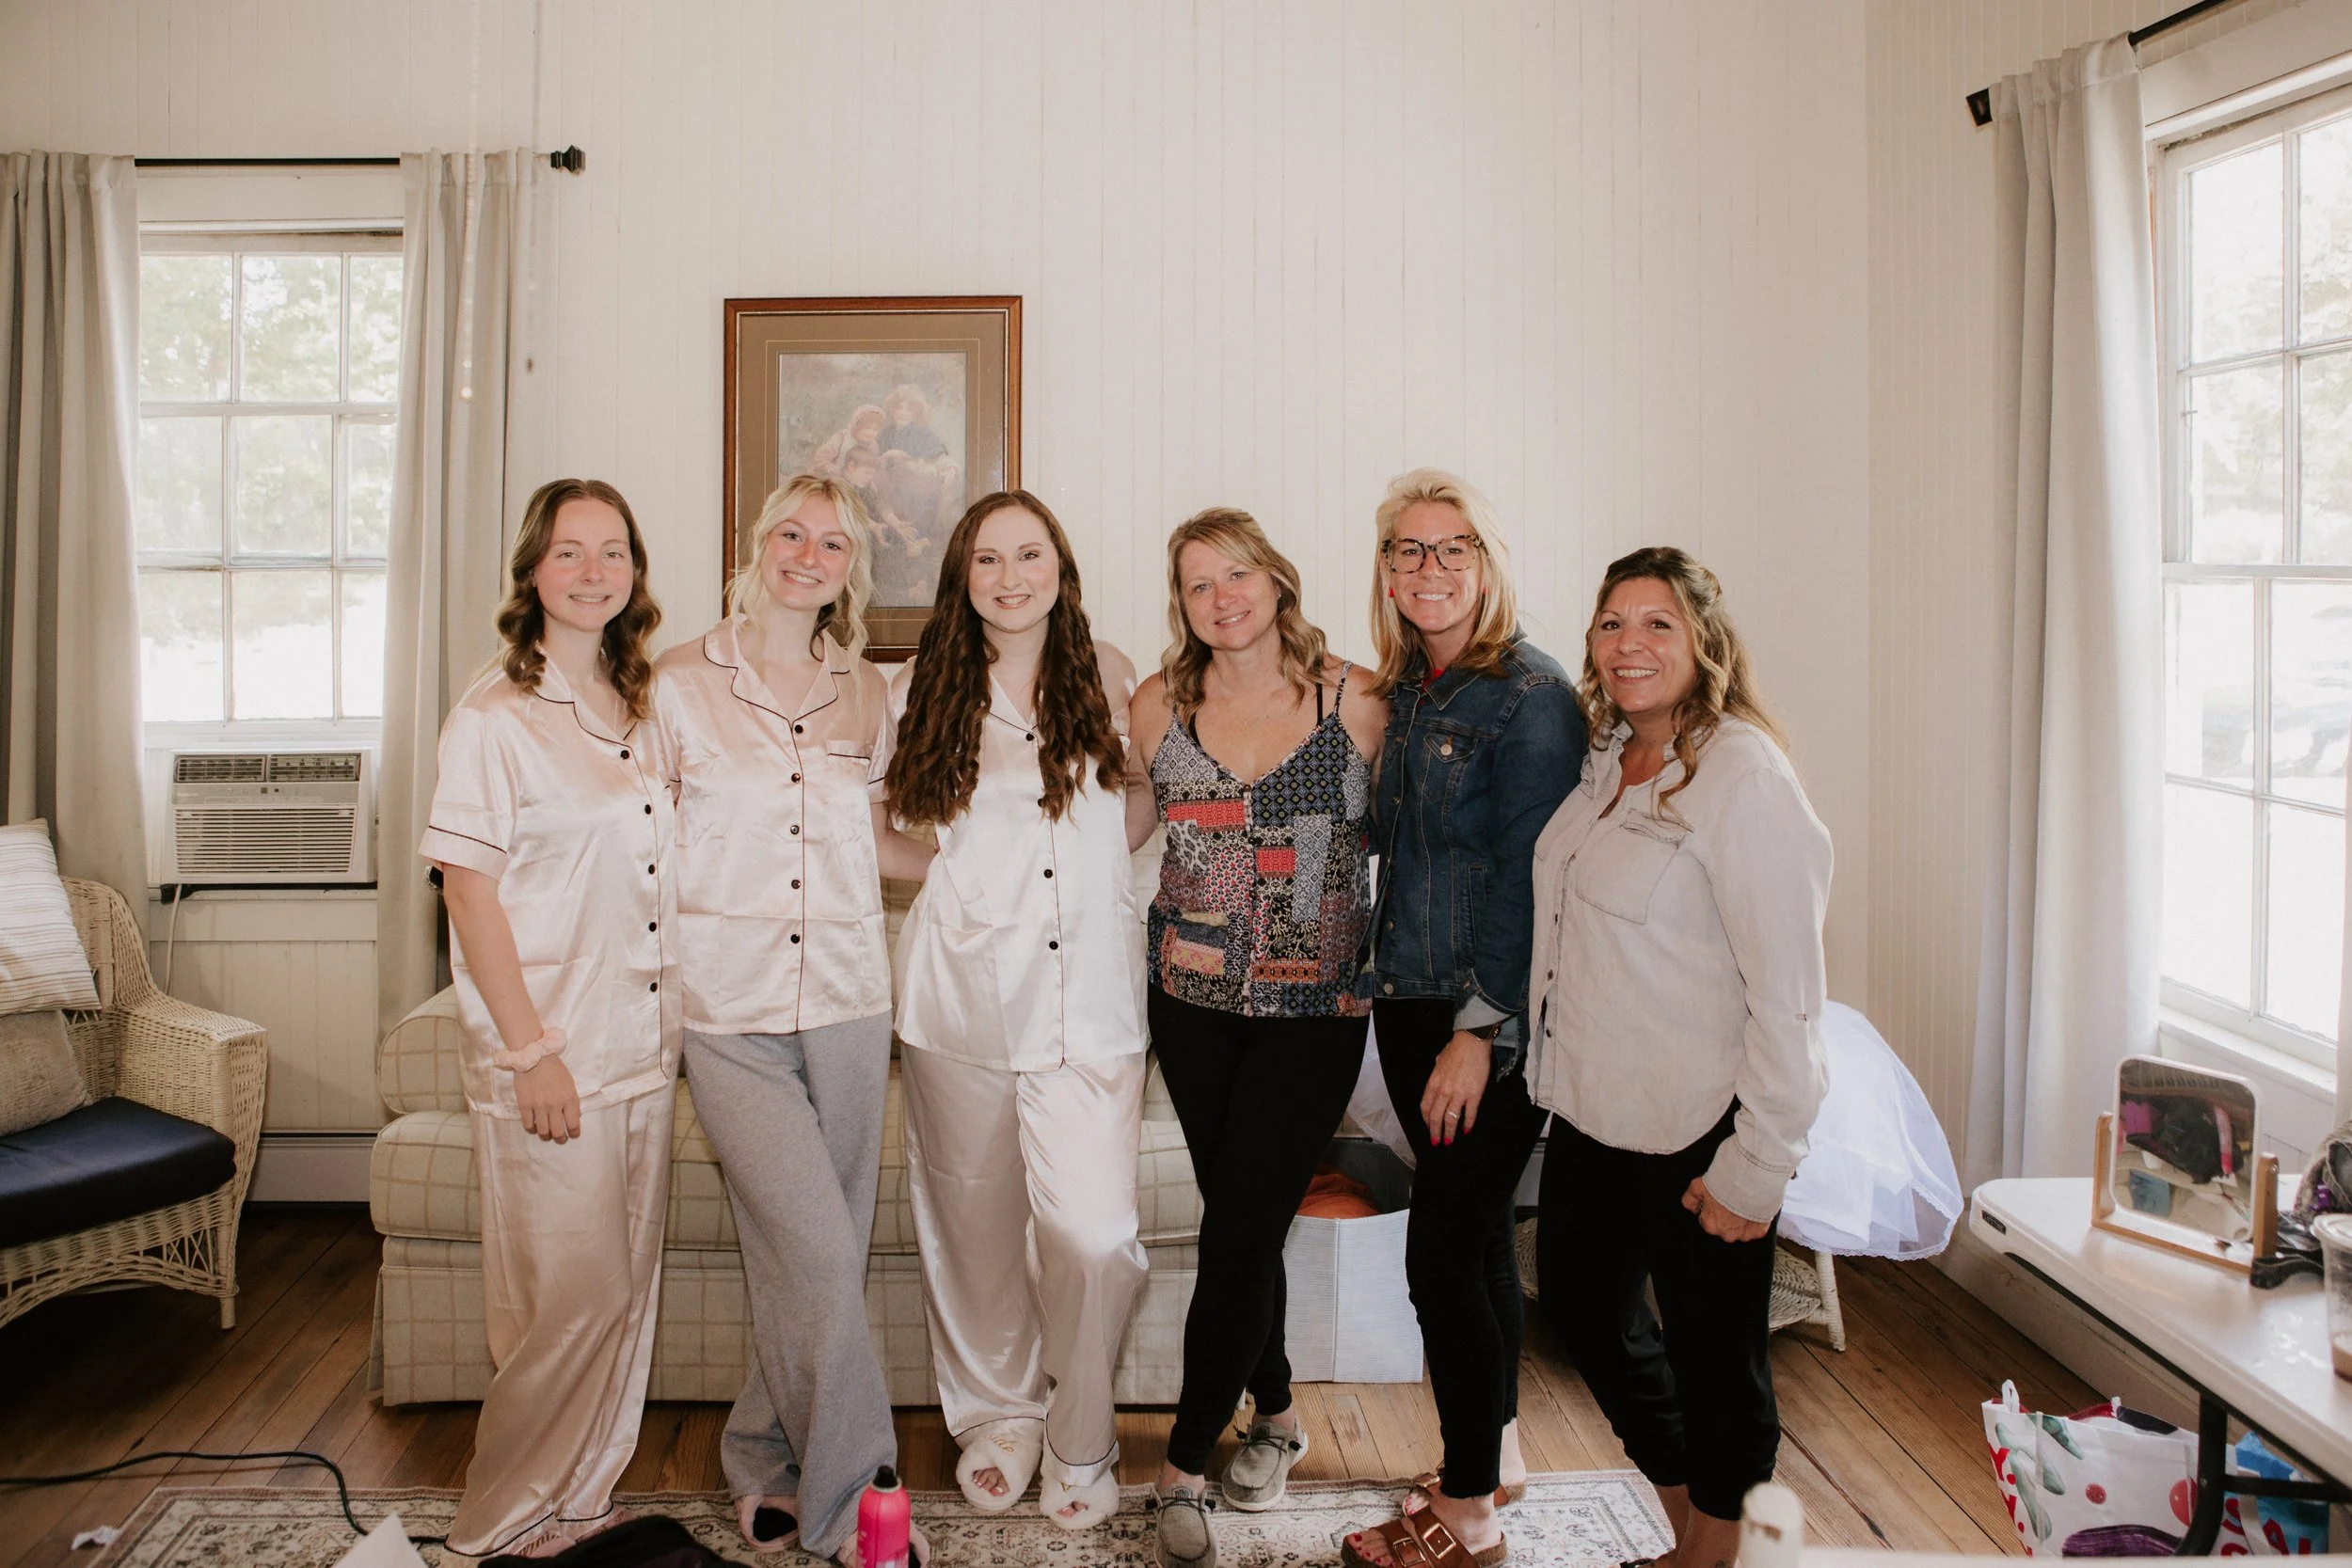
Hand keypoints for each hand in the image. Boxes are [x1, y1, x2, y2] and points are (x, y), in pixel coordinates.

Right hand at [515, 1055, 581, 1142]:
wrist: (534, 1056)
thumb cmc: (554, 1069)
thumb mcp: (570, 1083)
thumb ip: (572, 1101)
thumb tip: (574, 1118)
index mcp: (569, 1098)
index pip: (573, 1124)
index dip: (573, 1133)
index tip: (572, 1134)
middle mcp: (554, 1105)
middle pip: (557, 1131)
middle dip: (560, 1138)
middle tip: (560, 1138)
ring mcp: (538, 1106)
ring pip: (543, 1131)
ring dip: (546, 1135)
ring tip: (547, 1134)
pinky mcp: (524, 1104)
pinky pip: (528, 1124)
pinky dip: (532, 1129)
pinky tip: (534, 1127)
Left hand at [1420, 1031, 1491, 1145]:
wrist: (1471, 1042)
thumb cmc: (1455, 1049)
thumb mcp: (1439, 1061)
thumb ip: (1437, 1075)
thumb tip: (1437, 1081)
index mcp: (1433, 1083)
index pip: (1425, 1107)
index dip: (1425, 1120)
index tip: (1427, 1126)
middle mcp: (1443, 1091)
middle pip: (1436, 1117)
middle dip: (1435, 1132)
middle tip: (1436, 1142)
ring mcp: (1459, 1094)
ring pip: (1451, 1119)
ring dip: (1449, 1133)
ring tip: (1449, 1141)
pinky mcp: (1474, 1095)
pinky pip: (1469, 1114)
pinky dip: (1467, 1124)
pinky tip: (1466, 1130)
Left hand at [1681, 1176, 1769, 1241]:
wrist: (1749, 1182)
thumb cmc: (1726, 1184)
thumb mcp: (1697, 1186)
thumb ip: (1690, 1200)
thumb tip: (1691, 1208)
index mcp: (1710, 1224)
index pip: (1706, 1221)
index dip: (1711, 1209)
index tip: (1716, 1200)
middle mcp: (1726, 1234)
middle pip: (1722, 1227)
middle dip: (1725, 1216)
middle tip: (1730, 1200)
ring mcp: (1743, 1234)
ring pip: (1738, 1230)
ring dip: (1739, 1220)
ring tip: (1741, 1204)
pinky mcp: (1758, 1231)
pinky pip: (1754, 1231)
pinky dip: (1753, 1223)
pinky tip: (1752, 1210)